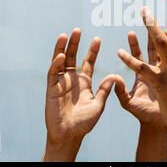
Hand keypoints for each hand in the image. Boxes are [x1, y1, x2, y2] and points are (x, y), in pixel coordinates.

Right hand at [43, 28, 116, 160]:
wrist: (69, 135)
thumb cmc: (84, 123)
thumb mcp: (98, 105)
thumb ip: (105, 90)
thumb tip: (115, 75)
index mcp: (84, 82)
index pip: (88, 62)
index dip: (92, 50)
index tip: (97, 38)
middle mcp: (72, 79)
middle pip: (73, 57)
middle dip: (75, 44)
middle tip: (78, 30)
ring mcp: (60, 83)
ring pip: (60, 61)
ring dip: (62, 48)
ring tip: (65, 35)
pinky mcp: (51, 89)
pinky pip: (53, 74)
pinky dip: (55, 64)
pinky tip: (60, 56)